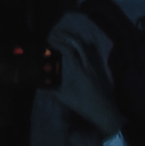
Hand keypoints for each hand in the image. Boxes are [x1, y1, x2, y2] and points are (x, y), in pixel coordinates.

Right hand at [45, 14, 122, 145]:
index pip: (67, 50)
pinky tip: (84, 46)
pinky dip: (88, 45)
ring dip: (77, 38)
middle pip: (78, 42)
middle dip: (66, 35)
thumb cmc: (86, 106)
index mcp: (79, 70)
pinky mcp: (103, 68)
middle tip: (56, 33)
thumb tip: (37, 89)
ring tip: (68, 36)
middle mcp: (88, 63)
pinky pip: (95, 51)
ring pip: (88, 45)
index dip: (57, 43)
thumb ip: (50, 93)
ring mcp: (97, 65)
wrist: (107, 113)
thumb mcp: (66, 100)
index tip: (49, 40)